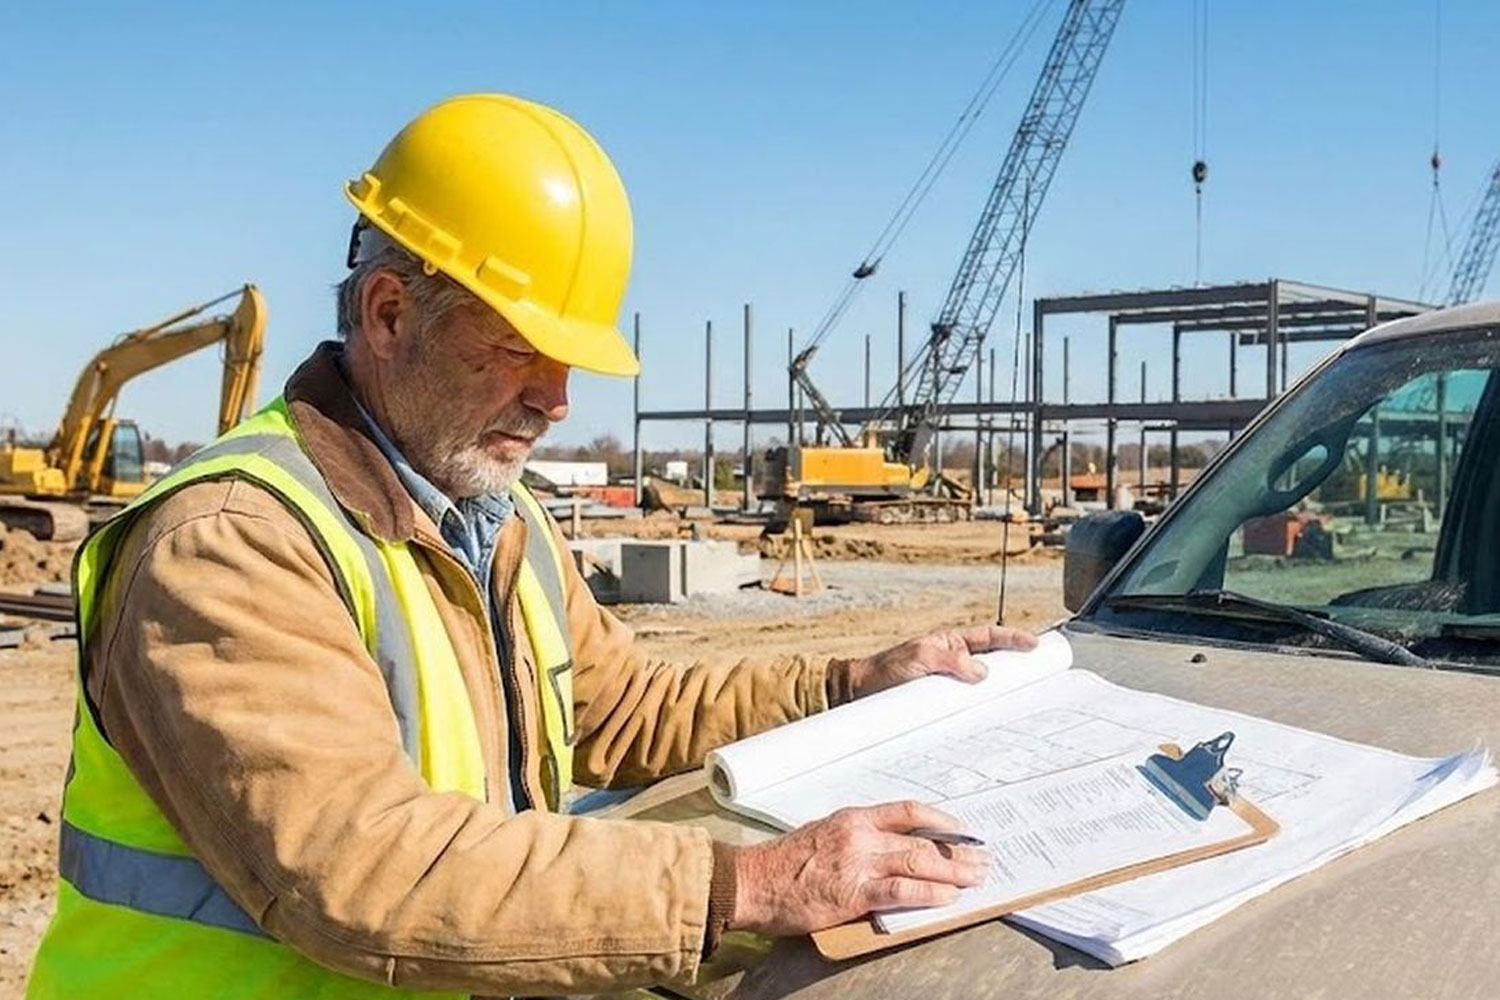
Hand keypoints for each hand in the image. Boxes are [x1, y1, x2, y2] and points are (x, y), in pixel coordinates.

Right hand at [727, 801, 989, 935]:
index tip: (963, 830)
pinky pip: (902, 891)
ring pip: (920, 861)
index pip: (908, 809)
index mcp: (853, 818)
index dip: (941, 819)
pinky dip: (930, 894)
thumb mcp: (822, 837)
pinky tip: (949, 898)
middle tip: (983, 859)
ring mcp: (859, 863)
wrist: (753, 882)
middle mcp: (861, 835)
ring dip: (954, 872)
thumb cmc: (783, 864)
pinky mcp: (855, 892)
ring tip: (977, 879)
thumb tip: (890, 853)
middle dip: (958, 851)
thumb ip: (856, 841)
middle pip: (922, 838)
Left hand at [835, 624, 1038, 700]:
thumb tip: (981, 672)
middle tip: (1039, 676)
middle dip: (1016, 668)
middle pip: (993, 662)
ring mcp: (949, 685)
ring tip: (1020, 703)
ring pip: (983, 689)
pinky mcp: (942, 706)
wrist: (860, 694)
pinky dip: (981, 715)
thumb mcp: (918, 657)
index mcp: (949, 643)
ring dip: (999, 696)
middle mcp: (953, 662)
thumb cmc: (884, 670)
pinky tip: (992, 724)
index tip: (1035, 644)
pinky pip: (968, 709)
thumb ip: (949, 660)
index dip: (1013, 639)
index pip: (989, 637)